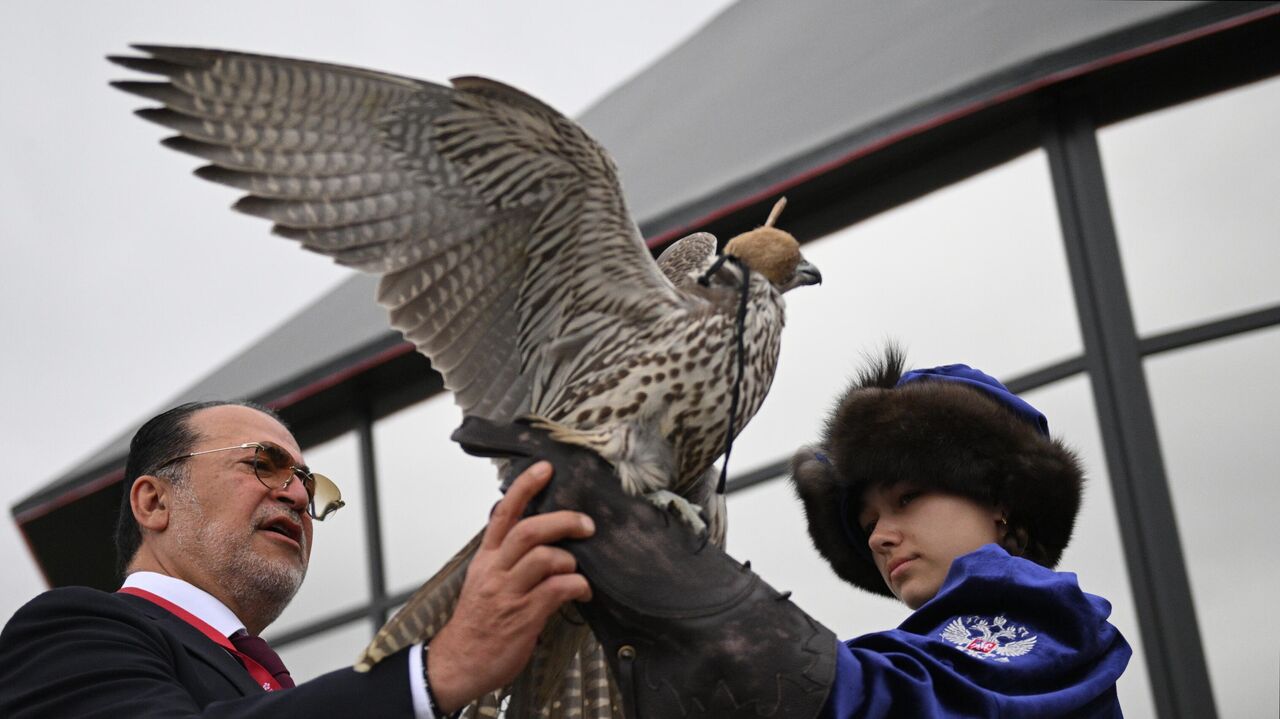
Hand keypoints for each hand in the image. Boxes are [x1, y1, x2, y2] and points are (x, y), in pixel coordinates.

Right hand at [426, 461, 594, 712]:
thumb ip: (508, 559)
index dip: (524, 487)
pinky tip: (583, 593)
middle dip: (562, 521)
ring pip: (545, 558)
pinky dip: (577, 587)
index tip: (545, 468)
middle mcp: (496, 570)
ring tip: (579, 571)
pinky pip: (557, 590)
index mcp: (486, 559)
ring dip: (570, 560)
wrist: (459, 663)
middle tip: (586, 524)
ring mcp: (509, 593)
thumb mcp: (485, 582)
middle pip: (529, 530)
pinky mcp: (524, 616)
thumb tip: (540, 538)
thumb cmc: (478, 623)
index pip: (502, 514)